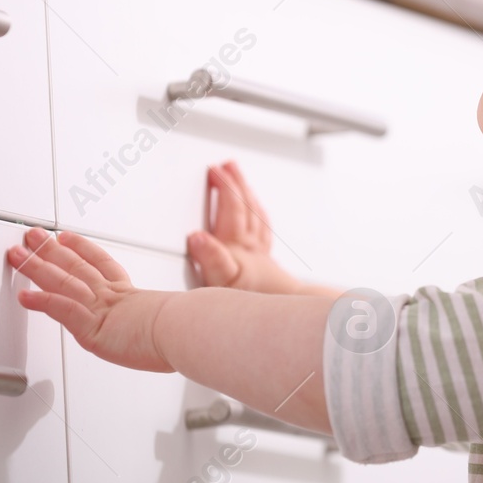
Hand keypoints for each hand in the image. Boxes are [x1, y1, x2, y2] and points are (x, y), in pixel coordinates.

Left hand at [8, 227, 174, 372]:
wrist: (189, 330)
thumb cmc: (190, 330)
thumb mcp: (178, 320)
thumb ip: (173, 319)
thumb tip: (194, 319)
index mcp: (132, 296)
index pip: (101, 265)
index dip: (82, 248)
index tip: (66, 237)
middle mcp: (113, 298)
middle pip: (75, 266)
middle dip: (50, 250)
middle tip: (31, 236)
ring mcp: (101, 310)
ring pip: (63, 282)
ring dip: (37, 267)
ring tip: (16, 255)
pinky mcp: (91, 326)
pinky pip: (62, 308)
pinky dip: (42, 301)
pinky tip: (24, 294)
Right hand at [188, 161, 303, 294]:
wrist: (286, 317)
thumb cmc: (254, 301)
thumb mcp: (224, 284)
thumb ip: (211, 259)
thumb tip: (196, 236)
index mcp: (238, 246)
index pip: (231, 208)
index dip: (223, 186)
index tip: (212, 170)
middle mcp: (251, 247)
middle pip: (245, 206)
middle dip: (235, 183)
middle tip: (226, 165)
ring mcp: (259, 255)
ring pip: (255, 215)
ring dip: (247, 195)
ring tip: (240, 180)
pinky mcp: (264, 266)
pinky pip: (262, 231)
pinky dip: (257, 217)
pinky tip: (255, 218)